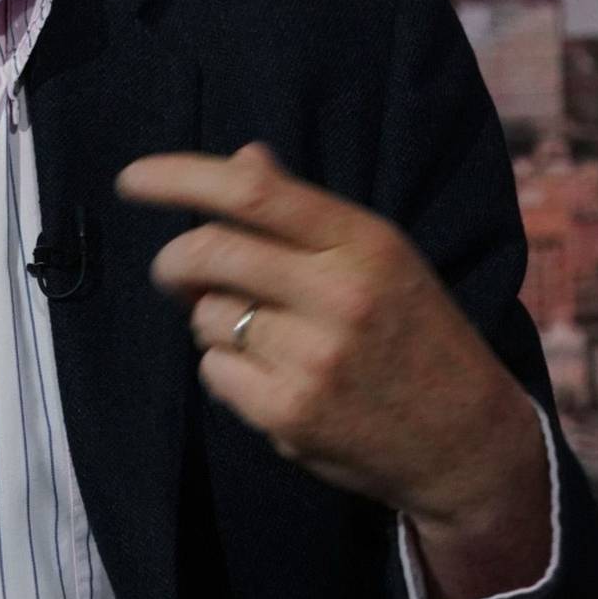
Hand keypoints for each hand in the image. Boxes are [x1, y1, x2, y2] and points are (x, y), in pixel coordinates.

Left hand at [117, 143, 548, 598]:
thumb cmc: (416, 334)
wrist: (465, 440)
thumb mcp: (381, 257)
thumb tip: (242, 158)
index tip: (132, 179)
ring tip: (260, 334)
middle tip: (173, 272)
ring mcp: (313, 359)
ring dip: (211, 320)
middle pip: (210, 253)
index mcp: (364, 242)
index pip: (253, 193)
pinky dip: (225, 370)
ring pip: (206, 317)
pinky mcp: (290, 415)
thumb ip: (304, 211)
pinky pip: (214, 372)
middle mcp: (339, 294)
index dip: (181, 178)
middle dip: (173, 261)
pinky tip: (270, 377)